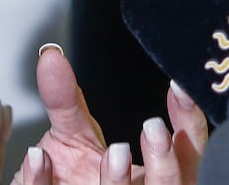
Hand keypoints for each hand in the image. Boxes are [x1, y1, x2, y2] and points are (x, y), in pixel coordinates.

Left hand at [10, 45, 207, 184]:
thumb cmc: (70, 176)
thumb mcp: (72, 133)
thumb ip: (65, 98)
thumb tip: (50, 57)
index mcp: (149, 177)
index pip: (187, 153)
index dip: (189, 123)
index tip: (178, 88)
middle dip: (167, 162)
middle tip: (153, 128)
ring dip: (120, 180)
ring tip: (116, 152)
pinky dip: (45, 180)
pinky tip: (39, 157)